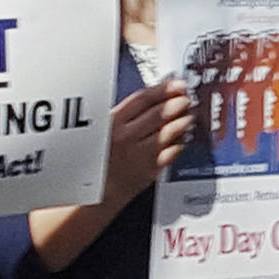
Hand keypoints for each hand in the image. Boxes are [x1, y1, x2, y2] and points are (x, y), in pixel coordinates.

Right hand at [104, 81, 194, 204]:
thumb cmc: (95, 160)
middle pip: (159, 113)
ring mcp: (139, 154)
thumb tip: (153, 99)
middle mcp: (126, 137)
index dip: (164, 89)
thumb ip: (125, 116)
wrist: (90, 194)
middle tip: (185, 99)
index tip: (177, 85)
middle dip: (177, 103)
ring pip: (169, 131)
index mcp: (111, 123)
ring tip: (188, 116)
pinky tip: (182, 138)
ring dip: (183, 121)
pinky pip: (172, 152)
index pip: (143, 99)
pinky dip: (180, 142)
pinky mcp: (149, 170)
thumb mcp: (101, 131)